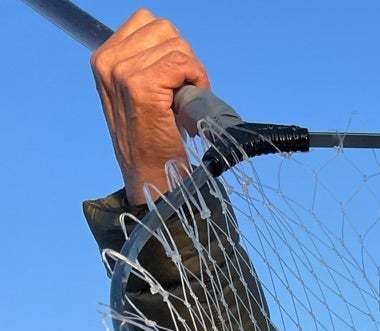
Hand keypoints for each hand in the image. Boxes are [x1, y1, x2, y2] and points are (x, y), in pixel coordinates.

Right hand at [91, 9, 210, 205]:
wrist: (151, 180)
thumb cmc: (150, 144)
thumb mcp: (135, 96)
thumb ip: (143, 64)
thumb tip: (172, 43)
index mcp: (104, 59)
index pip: (146, 22)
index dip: (170, 48)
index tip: (175, 79)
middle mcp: (109, 62)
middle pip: (164, 30)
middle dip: (183, 57)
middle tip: (184, 92)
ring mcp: (124, 73)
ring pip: (176, 45)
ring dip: (191, 70)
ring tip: (185, 100)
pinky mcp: (142, 86)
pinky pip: (182, 63)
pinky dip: (196, 79)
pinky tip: (190, 101)